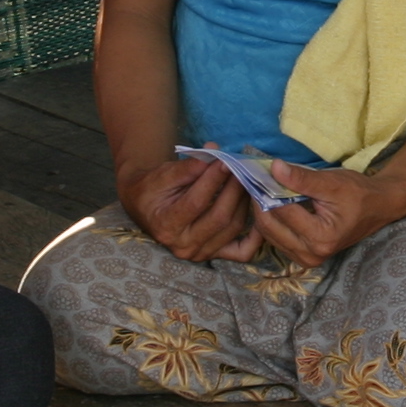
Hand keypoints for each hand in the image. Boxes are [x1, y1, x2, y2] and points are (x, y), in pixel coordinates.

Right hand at [120, 155, 261, 263]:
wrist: (145, 207)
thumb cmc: (153, 188)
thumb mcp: (163, 174)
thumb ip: (189, 166)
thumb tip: (214, 152)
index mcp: (166, 225)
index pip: (196, 203)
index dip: (213, 180)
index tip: (225, 160)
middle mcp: (183, 246)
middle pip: (220, 217)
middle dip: (235, 189)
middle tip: (243, 167)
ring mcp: (201, 254)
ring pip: (233, 228)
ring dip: (246, 202)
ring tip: (250, 180)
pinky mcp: (214, 255)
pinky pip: (242, 251)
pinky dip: (256, 236)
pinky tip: (260, 213)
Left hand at [253, 159, 405, 269]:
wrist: (378, 208)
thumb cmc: (358, 193)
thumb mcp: (331, 182)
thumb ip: (302, 178)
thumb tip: (274, 168)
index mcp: (320, 237)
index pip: (281, 211)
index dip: (266, 189)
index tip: (258, 171)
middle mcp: (311, 254)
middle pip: (269, 226)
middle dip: (260, 201)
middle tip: (257, 179)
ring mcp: (307, 259)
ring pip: (268, 234)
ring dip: (263, 211)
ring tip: (264, 189)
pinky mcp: (303, 258)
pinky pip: (276, 239)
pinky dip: (271, 220)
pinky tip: (273, 203)